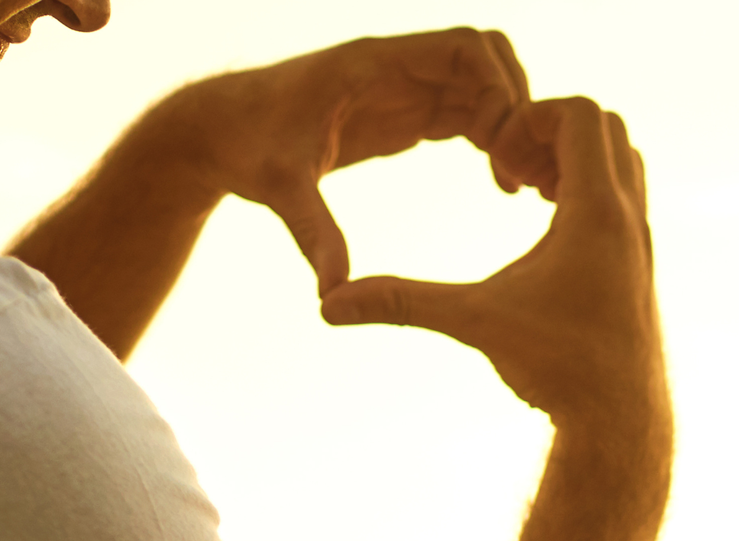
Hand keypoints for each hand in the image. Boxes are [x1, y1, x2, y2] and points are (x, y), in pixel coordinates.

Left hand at [171, 30, 536, 295]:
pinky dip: (493, 136)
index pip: (464, 48)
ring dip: (509, 124)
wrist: (221, 131)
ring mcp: (401, 86)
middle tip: (517, 168)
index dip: (499, 90)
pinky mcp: (402, 110)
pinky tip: (499, 184)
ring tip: (514, 183)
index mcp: (372, 66)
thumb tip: (333, 295)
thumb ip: (314, 235)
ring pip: (483, 82)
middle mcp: (394, 67)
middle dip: (515, 105)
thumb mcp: (282, 191)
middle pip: (487, 57)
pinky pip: (466, 108)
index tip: (499, 151)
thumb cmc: (247, 147)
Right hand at [322, 97, 660, 423]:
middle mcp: (630, 219)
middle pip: (607, 126)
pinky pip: (624, 198)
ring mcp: (641, 241)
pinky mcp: (640, 265)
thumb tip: (329, 305)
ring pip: (622, 160)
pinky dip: (589, 192)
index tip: (498, 156)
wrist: (620, 422)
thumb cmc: (560, 370)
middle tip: (511, 168)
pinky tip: (548, 228)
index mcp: (596, 213)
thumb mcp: (475, 322)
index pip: (581, 113)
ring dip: (575, 160)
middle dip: (554, 131)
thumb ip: (402, 303)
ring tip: (529, 192)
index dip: (533, 117)